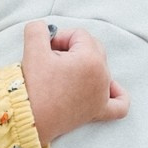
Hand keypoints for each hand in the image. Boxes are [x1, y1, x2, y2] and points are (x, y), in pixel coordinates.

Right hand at [21, 21, 128, 145]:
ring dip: (85, 64)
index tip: (45, 50)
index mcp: (91, 59)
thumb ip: (37, 29)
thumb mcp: (32, 49)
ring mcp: (102, 95)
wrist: (29, 119)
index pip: (78, 35)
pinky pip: (119, 103)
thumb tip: (43, 28)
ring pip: (102, 68)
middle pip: (92, 48)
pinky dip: (116, 94)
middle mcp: (102, 76)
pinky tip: (109, 88)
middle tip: (51, 60)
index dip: (59, 38)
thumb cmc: (33, 86)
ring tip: (63, 73)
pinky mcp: (98, 111)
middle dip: (71, 49)